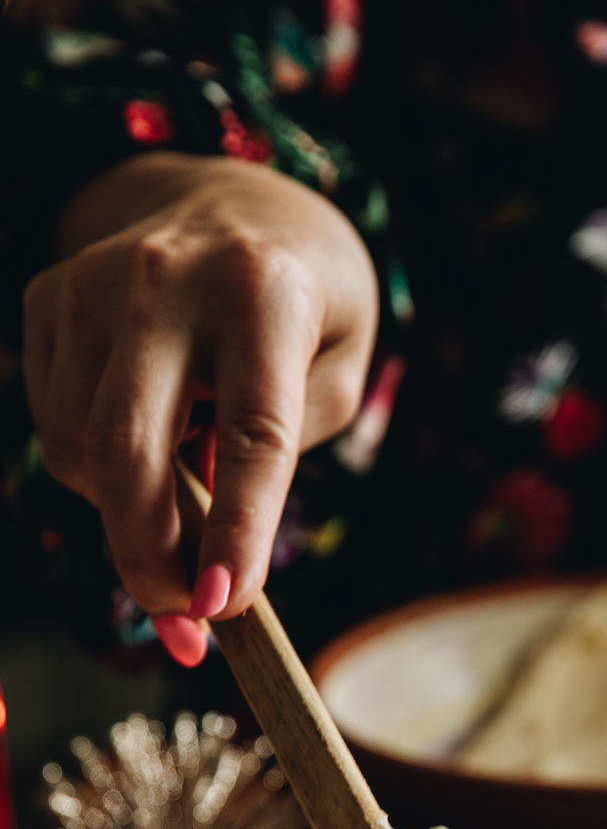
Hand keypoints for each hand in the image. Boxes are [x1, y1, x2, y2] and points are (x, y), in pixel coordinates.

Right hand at [22, 152, 377, 658]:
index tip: (222, 607)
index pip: (250, 434)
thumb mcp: (337, 373)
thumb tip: (204, 555)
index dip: (237, 532)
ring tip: (183, 508)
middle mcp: (166, 278)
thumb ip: (282, 454)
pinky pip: (56, 426)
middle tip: (185, 626)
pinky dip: (98, 471)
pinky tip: (147, 443)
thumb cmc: (306, 309)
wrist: (238, 202)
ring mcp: (91, 283)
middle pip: (130, 451)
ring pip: (81, 453)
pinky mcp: (48, 297)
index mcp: (264, 292)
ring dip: (129, 518)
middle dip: (149, 558)